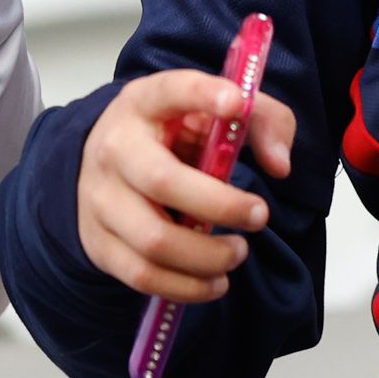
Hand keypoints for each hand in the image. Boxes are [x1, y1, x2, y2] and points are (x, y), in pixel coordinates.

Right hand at [73, 69, 297, 302]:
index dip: (203, 94)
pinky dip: (186, 287)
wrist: (104, 162)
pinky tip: (215, 281)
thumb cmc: (171, 134)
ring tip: (239, 253)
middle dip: (220, 206)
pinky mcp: (97, 242)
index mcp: (145, 102)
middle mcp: (115, 147)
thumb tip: (280, 165)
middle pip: (163, 182)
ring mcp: (100, 198)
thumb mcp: (214, 110)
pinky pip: (141, 274)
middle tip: (259, 215)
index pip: (170, 90)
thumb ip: (263, 121)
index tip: (237, 102)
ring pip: (153, 240)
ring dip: (207, 256)